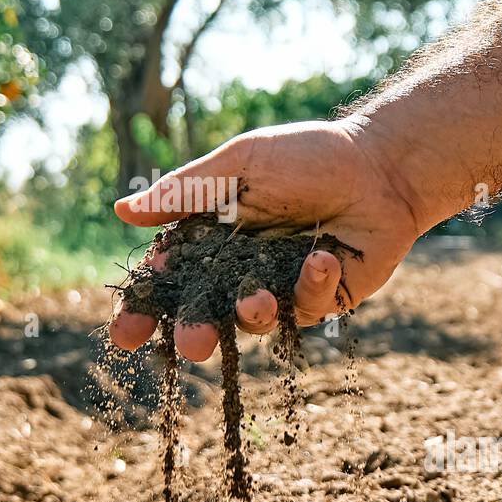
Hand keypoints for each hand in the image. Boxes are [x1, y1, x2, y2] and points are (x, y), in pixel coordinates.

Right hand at [107, 116, 419, 360]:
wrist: (380, 165)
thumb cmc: (307, 156)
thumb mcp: (240, 165)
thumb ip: (185, 191)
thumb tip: (121, 211)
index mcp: (209, 235)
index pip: (166, 279)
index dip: (143, 308)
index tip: (125, 333)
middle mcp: (238, 268)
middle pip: (202, 313)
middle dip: (192, 333)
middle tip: (193, 345)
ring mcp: (278, 287)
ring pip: (250, 322)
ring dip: (250, 315)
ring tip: (258, 302)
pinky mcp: (317, 299)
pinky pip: (303, 309)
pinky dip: (309, 285)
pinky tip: (324, 255)